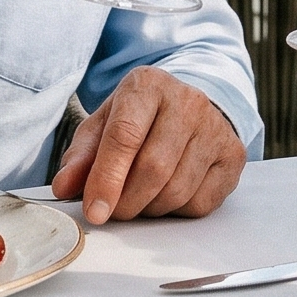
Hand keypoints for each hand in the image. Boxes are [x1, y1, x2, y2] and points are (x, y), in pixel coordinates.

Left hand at [50, 66, 244, 224]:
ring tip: (139, 199)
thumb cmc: (140, 119)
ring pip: (177, 190)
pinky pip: (201, 202)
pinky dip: (177, 210)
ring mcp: (215, 128)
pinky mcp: (233, 155)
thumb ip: (81, 156)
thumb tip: (64, 187)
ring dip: (150, 208)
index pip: (125, 136)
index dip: (106, 178)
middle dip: (127, 201)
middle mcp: (187, 101)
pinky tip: (168, 194)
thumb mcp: (104, 125)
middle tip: (113, 210)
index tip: (94, 211)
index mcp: (148, 85)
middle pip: (153, 168)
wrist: (189, 107)